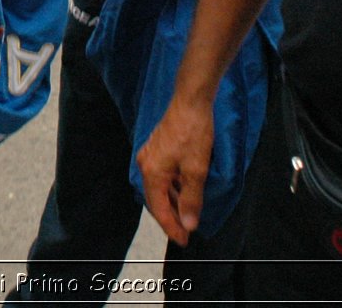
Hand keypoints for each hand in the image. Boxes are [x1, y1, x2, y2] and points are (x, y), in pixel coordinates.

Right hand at [136, 95, 214, 246]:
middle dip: (170, 216)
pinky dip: (172, 187)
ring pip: (159, 187)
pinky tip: (184, 190)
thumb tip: (189, 223)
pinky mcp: (157, 147)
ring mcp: (150, 154)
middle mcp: (145, 164)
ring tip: (187, 214)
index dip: (172, 227)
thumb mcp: (196, 170)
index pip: (159, 209)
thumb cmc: (193, 133)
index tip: (185, 240)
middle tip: (186, 231)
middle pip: (156, 199)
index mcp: (151, 172)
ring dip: (172, 201)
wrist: (191, 101)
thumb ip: (191, 199)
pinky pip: (162, 175)